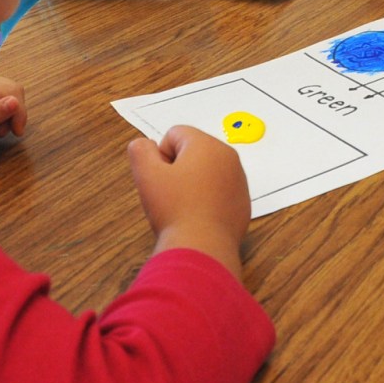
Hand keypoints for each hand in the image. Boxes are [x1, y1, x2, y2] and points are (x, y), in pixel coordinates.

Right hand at [128, 126, 250, 278]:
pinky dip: (207, 199)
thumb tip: (145, 144)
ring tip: (184, 207)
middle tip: (170, 194)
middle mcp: (228, 157)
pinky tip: (198, 217)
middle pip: (192, 152)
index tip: (161, 179)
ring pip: (206, 172)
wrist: (202, 248)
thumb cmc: (174, 209)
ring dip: (192, 183)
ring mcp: (239, 180)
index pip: (175, 134)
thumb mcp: (146, 174)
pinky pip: (219, 191)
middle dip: (178, 168)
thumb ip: (140, 150)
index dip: (160, 156)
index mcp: (207, 145)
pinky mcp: (242, 202)